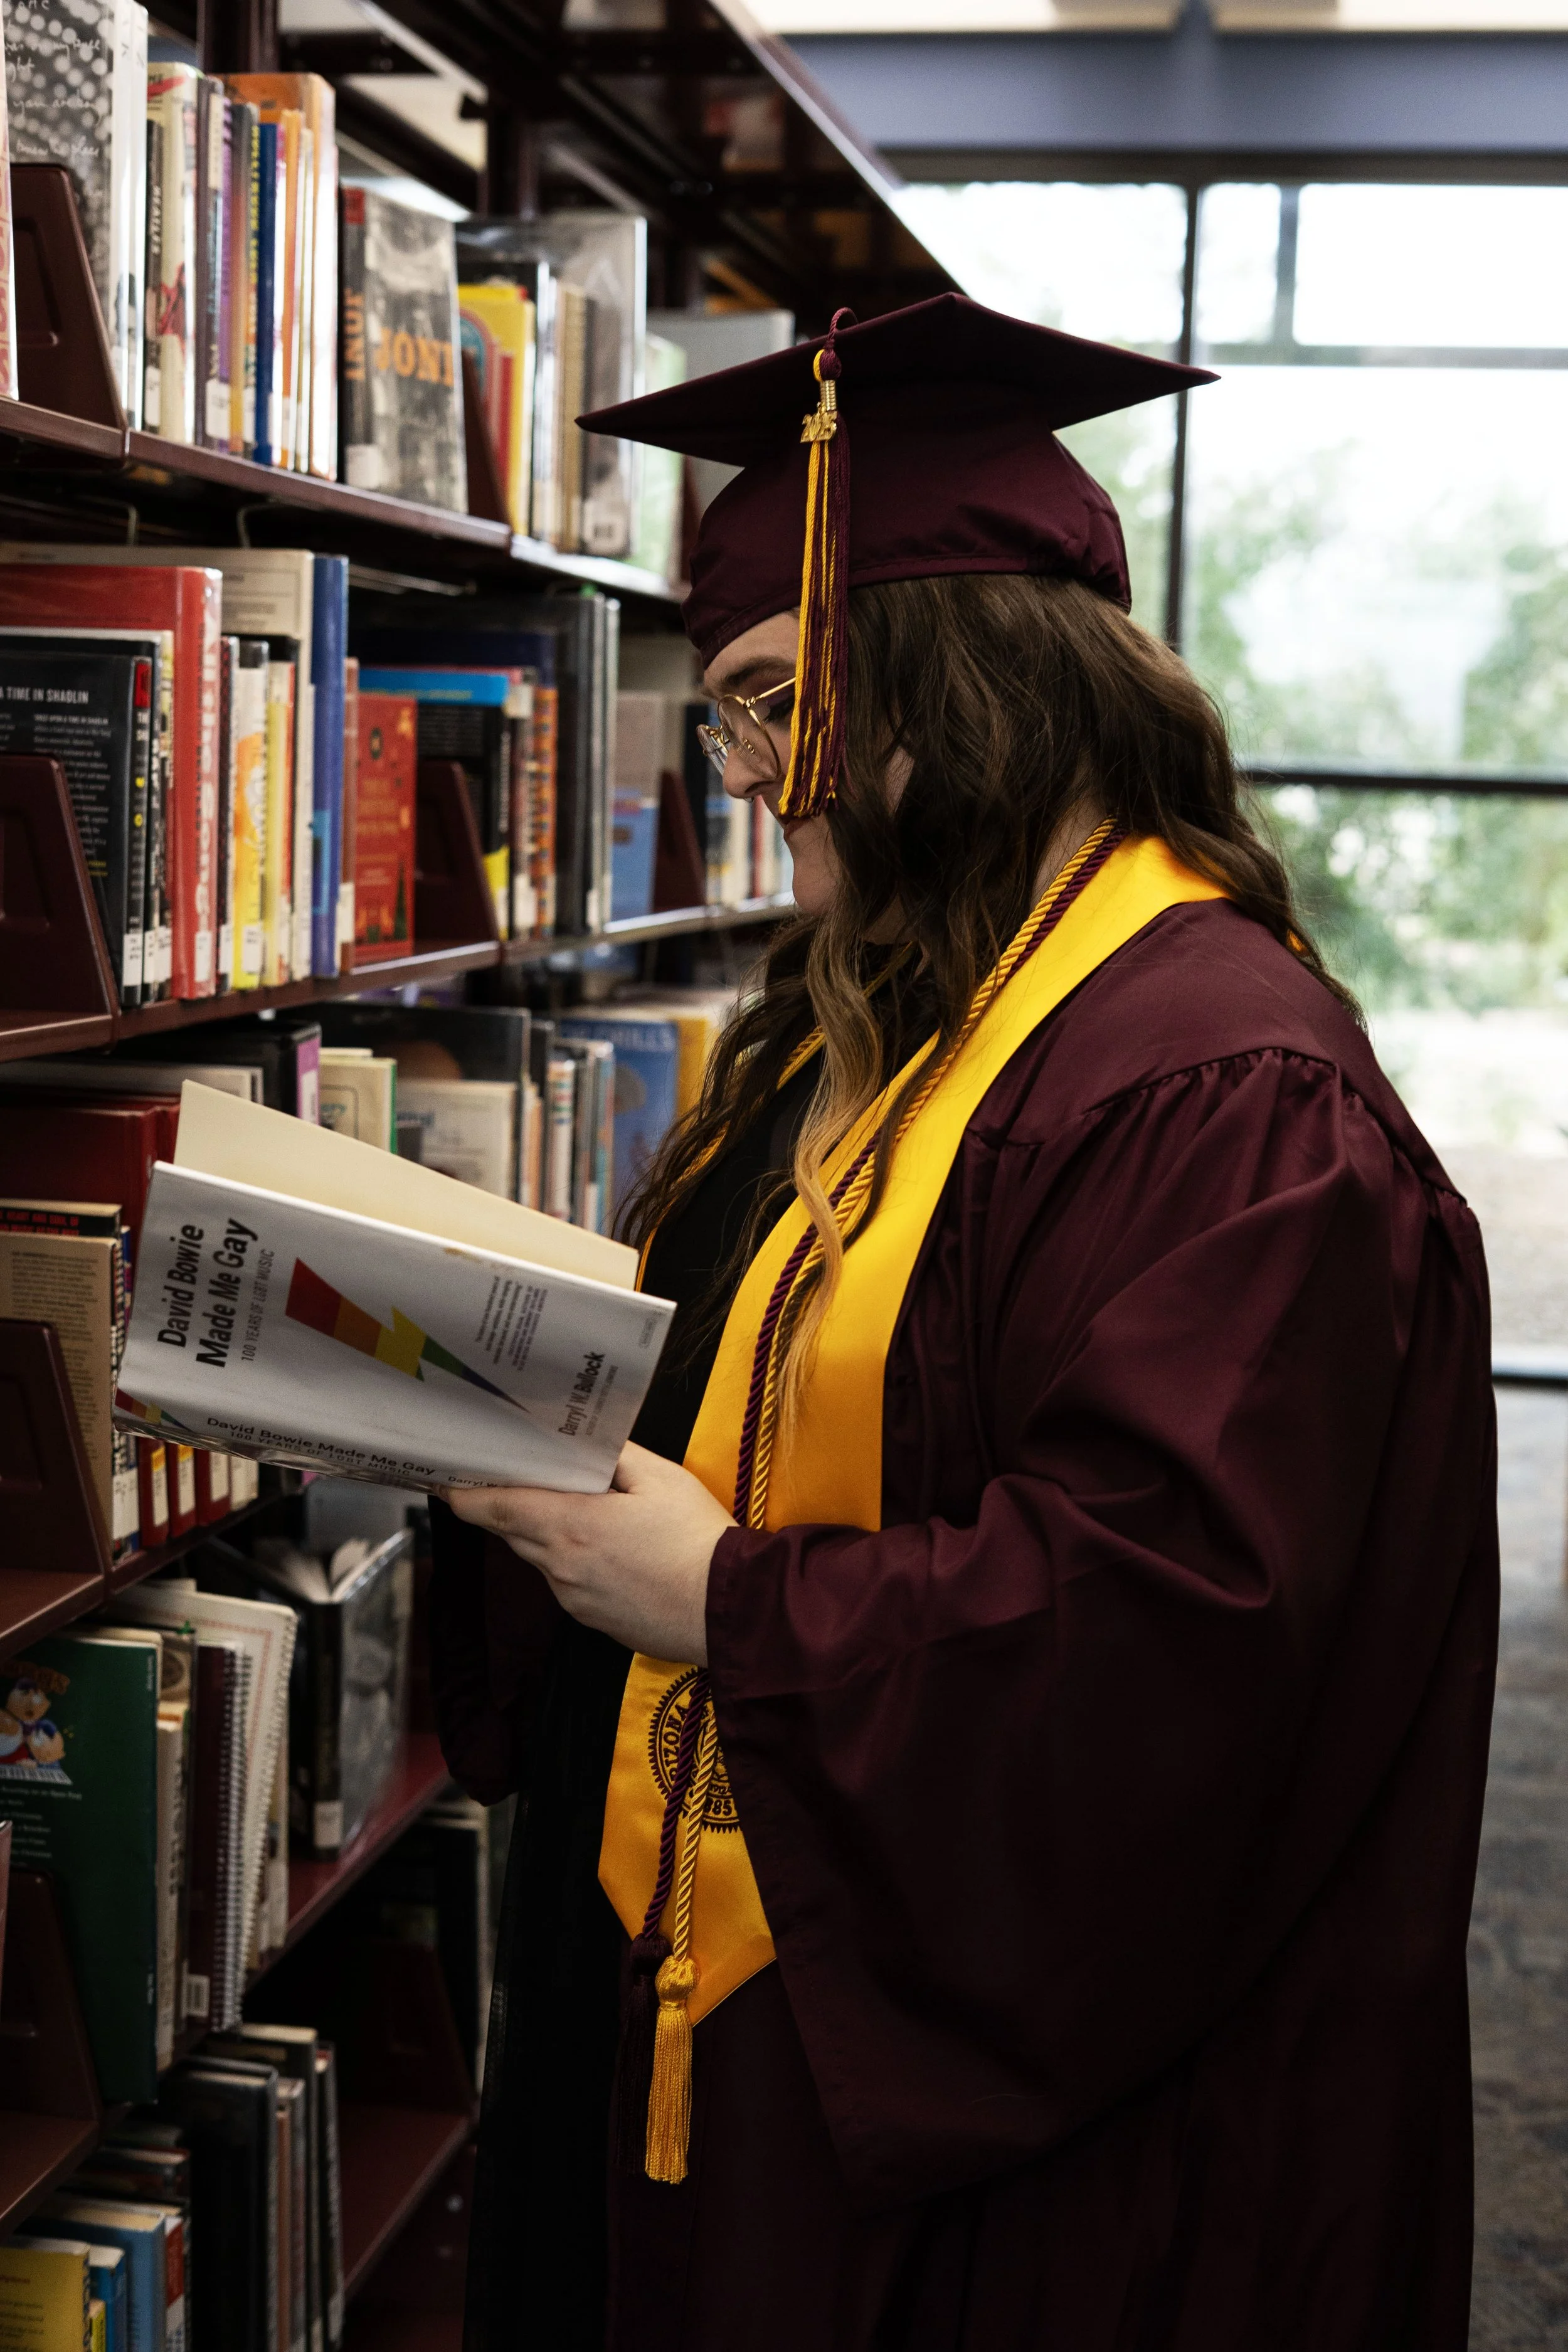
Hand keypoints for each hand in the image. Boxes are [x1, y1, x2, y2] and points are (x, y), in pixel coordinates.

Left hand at [441, 1441, 735, 1663]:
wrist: (731, 1612)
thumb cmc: (697, 1540)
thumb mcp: (661, 1478)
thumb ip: (615, 1454)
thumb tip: (586, 1440)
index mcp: (567, 1526)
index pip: (491, 1508)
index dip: (462, 1492)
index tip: (445, 1477)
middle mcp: (559, 1567)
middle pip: (512, 1531)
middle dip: (509, 1504)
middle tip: (514, 1475)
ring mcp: (573, 1599)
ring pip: (542, 1557)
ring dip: (548, 1532)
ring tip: (579, 1507)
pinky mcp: (592, 1620)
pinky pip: (568, 1582)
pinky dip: (575, 1561)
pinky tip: (612, 1549)